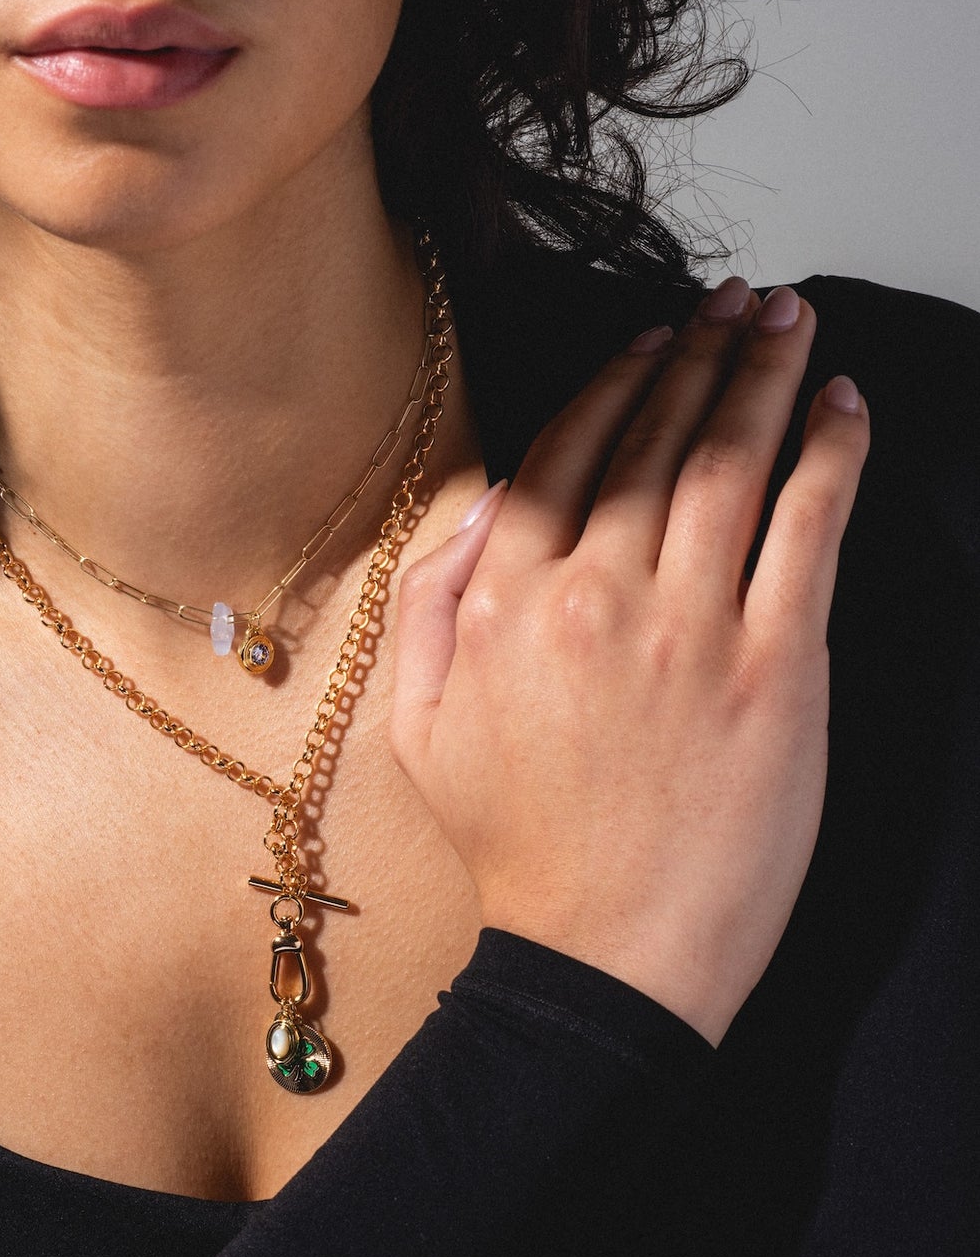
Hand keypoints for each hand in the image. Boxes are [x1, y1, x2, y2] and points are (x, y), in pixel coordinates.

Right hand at [390, 279, 870, 1044]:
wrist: (602, 957)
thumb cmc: (512, 846)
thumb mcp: (413, 727)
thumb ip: (425, 604)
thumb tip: (475, 508)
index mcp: (502, 602)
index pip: (562, 458)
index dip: (613, 384)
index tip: (651, 343)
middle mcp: (592, 594)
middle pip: (653, 441)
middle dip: (701, 352)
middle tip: (739, 300)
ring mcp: (687, 627)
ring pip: (730, 465)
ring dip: (765, 376)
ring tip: (791, 320)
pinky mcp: (776, 668)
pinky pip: (807, 531)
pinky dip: (831, 456)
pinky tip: (843, 406)